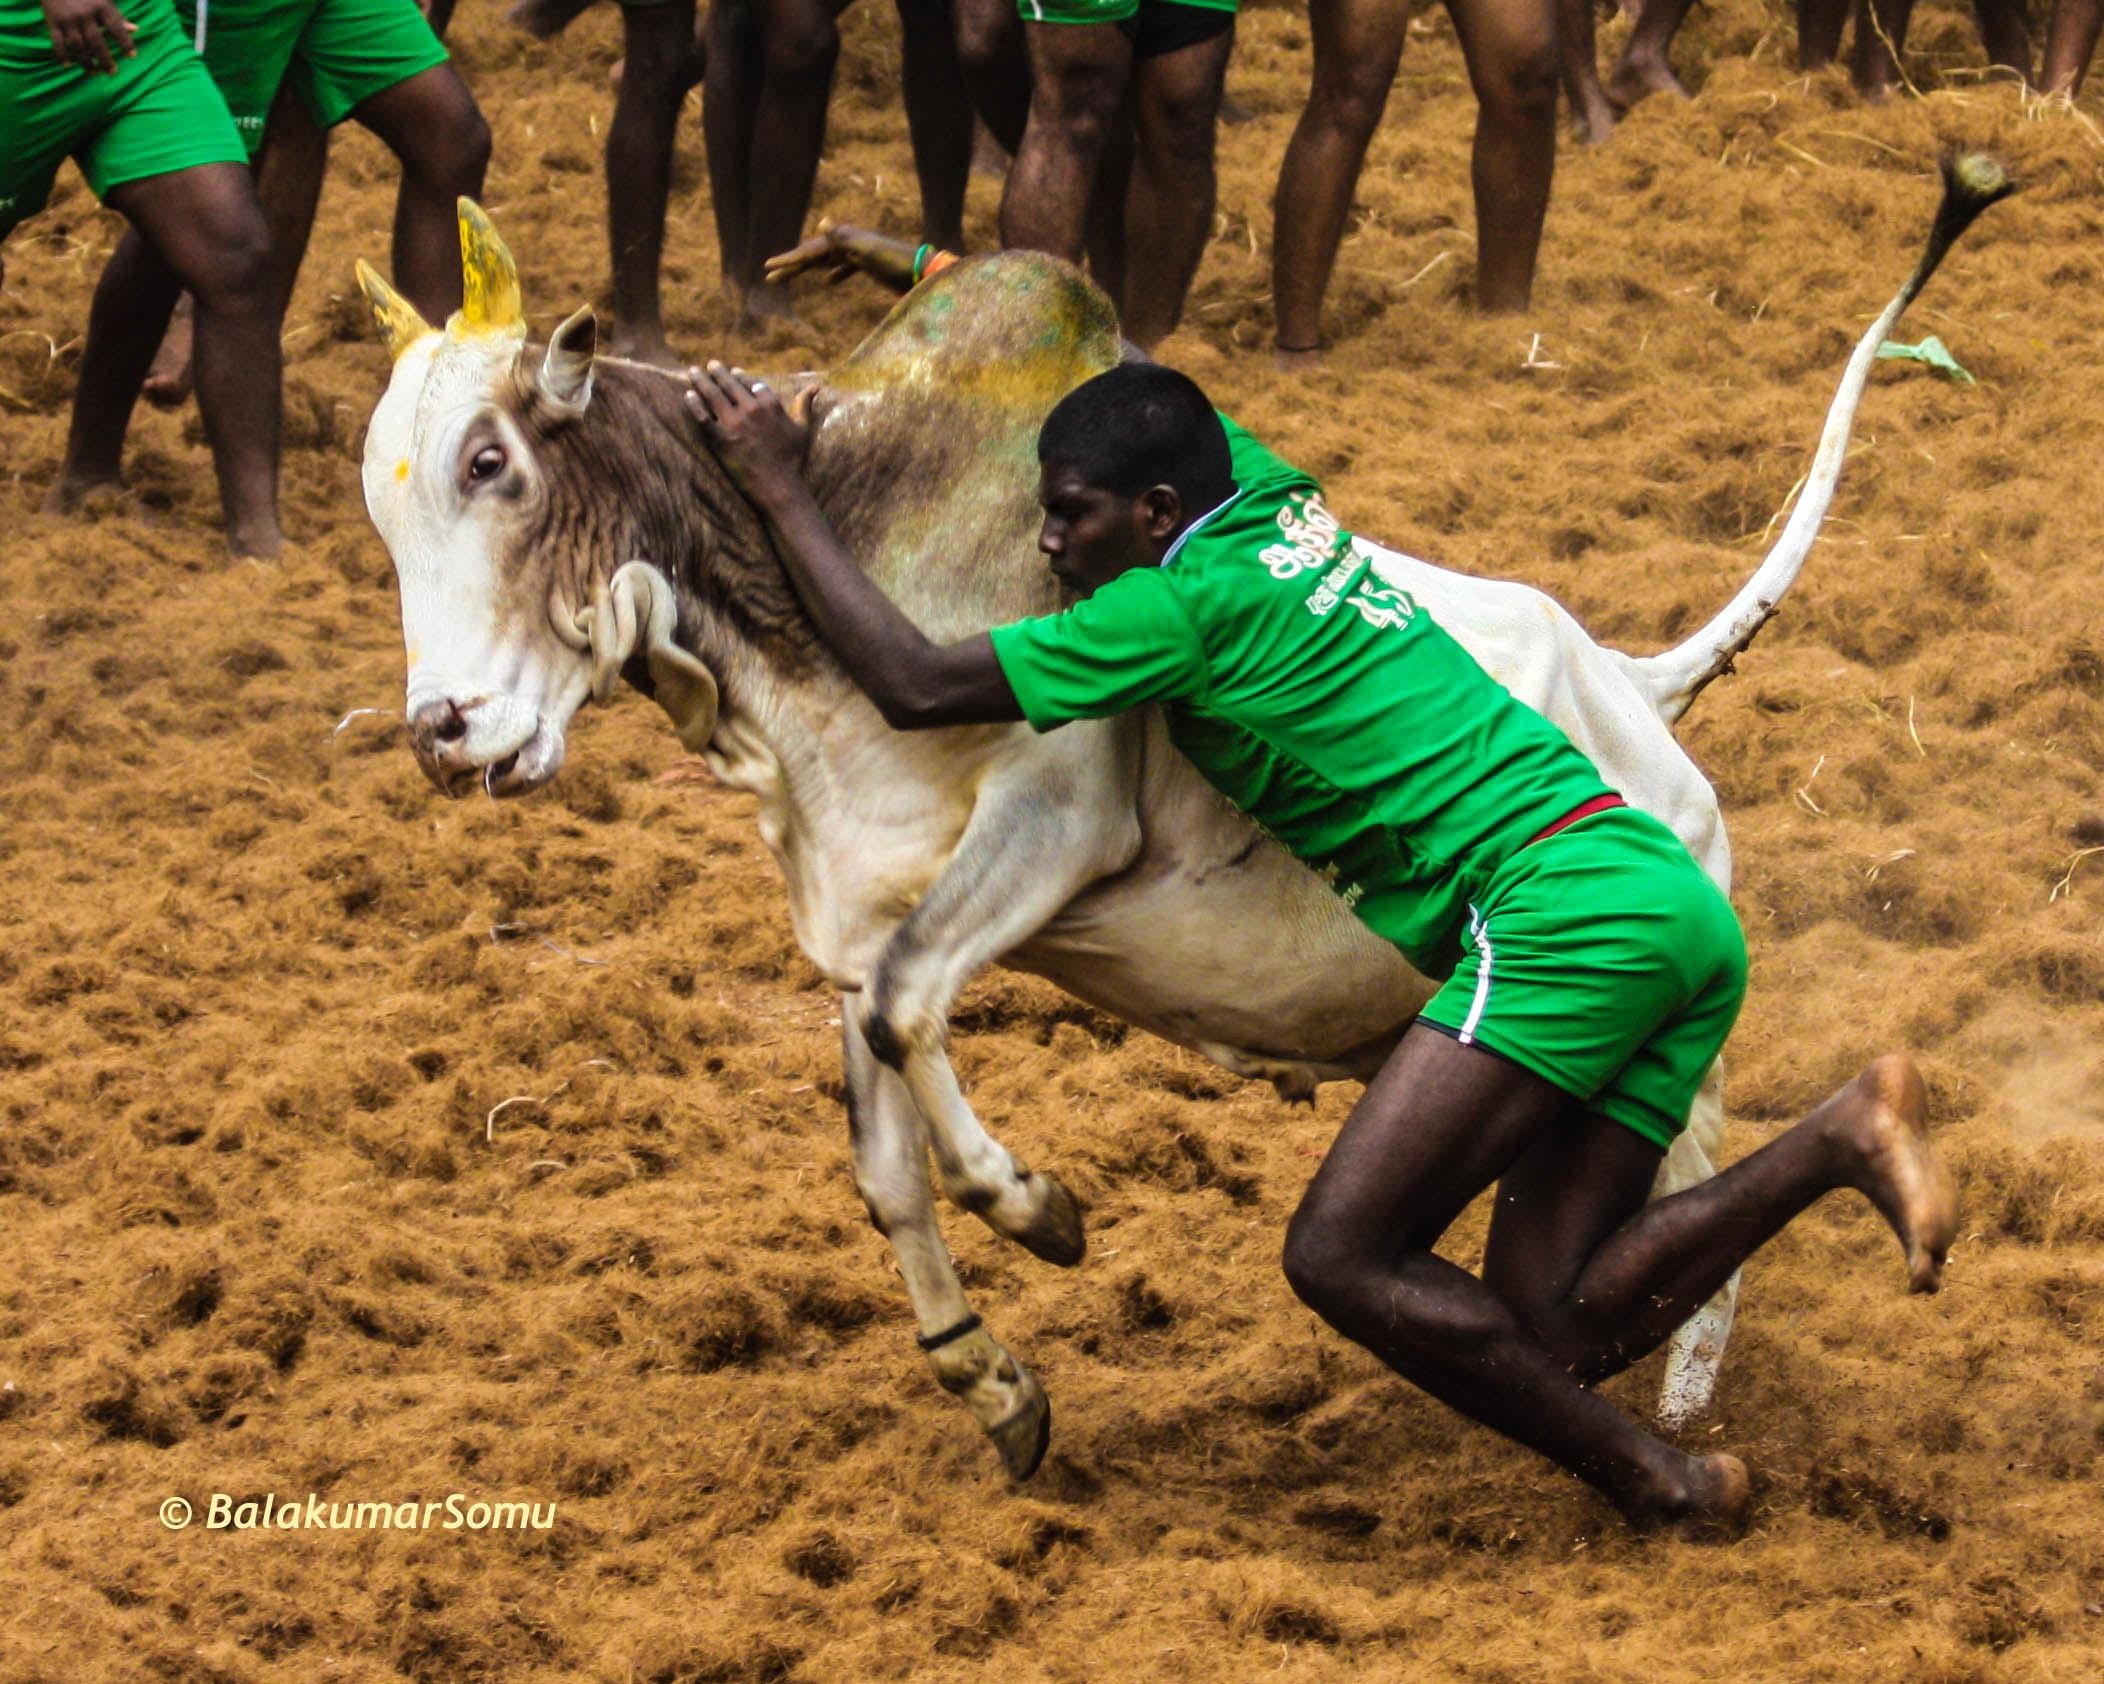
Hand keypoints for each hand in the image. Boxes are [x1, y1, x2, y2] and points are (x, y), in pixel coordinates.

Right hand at [43, 0, 136, 71]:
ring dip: (87, 63)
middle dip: (105, 59)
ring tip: (94, 72)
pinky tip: (68, 65)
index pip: (116, 28)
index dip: (125, 42)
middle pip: (96, 42)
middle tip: (112, 72)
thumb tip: (135, 29)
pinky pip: (58, 43)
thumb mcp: (103, 1)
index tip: (132, 56)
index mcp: (101, 7)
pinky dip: (62, 55)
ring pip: (78, 46)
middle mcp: (84, 14)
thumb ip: (117, 17)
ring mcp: (68, 19)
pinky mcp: (52, 21)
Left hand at [685, 361, 808, 504]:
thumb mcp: (802, 429)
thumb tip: (815, 387)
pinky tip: (688, 395)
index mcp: (770, 404)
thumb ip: (804, 405)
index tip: (734, 371)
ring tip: (693, 372)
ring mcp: (734, 423)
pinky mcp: (720, 438)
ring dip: (701, 381)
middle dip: (717, 372)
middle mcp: (751, 409)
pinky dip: (694, 404)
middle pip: (730, 384)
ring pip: (713, 395)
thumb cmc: (793, 459)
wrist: (779, 486)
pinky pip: (702, 416)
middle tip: (709, 365)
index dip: (741, 376)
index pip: (751, 383)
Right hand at [763, 221, 919, 291]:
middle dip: (791, 266)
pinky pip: (844, 268)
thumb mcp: (868, 250)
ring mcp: (857, 254)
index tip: (768, 267)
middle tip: (769, 277)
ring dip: (807, 269)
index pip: (809, 251)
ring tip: (789, 278)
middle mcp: (848, 243)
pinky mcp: (868, 265)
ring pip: (826, 261)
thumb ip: (844, 238)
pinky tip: (828, 283)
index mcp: (844, 239)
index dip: (789, 259)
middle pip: (813, 255)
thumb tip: (822, 222)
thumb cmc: (896, 262)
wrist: (922, 271)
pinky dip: (834, 275)